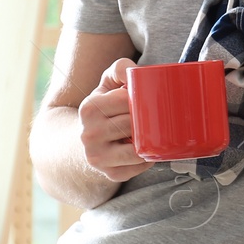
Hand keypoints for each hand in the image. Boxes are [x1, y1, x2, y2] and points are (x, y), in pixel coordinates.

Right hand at [77, 58, 152, 181]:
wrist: (88, 138)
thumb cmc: (105, 107)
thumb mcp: (108, 84)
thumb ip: (119, 69)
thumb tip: (133, 72)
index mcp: (89, 109)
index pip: (125, 100)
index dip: (139, 97)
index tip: (143, 98)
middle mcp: (89, 135)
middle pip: (133, 123)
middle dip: (146, 118)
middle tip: (155, 114)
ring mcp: (98, 158)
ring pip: (137, 148)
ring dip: (149, 140)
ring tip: (152, 131)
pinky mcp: (111, 174)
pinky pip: (140, 167)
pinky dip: (149, 157)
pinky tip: (146, 148)